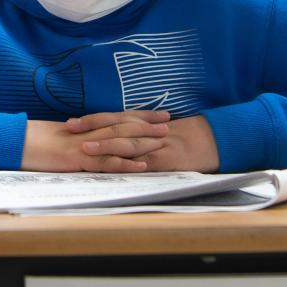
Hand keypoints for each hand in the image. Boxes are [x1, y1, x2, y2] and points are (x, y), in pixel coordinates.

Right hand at [21, 110, 169, 172]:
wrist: (13, 141)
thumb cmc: (31, 141)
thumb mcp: (58, 137)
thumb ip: (77, 137)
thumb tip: (90, 140)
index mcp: (84, 126)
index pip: (116, 118)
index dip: (139, 115)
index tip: (158, 114)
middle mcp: (87, 132)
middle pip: (123, 126)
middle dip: (147, 125)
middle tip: (169, 123)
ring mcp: (84, 145)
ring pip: (119, 142)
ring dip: (143, 141)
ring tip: (163, 140)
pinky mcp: (77, 160)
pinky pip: (105, 163)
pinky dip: (125, 164)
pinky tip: (141, 165)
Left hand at [72, 112, 218, 172]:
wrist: (217, 139)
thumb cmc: (186, 138)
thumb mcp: (158, 132)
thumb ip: (137, 133)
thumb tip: (110, 137)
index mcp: (144, 124)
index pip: (114, 119)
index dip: (92, 120)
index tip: (72, 122)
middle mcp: (148, 132)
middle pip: (117, 127)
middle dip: (92, 129)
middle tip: (70, 131)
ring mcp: (158, 146)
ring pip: (129, 144)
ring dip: (106, 146)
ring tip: (86, 149)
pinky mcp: (169, 161)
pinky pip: (148, 164)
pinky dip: (133, 165)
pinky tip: (118, 167)